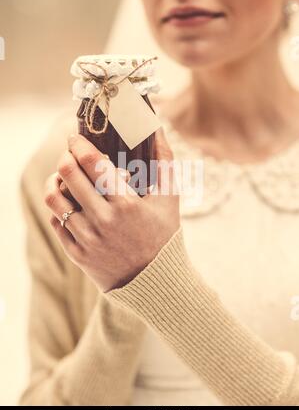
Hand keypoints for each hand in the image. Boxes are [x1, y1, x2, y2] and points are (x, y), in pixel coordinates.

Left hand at [44, 128, 179, 292]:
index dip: (78, 143)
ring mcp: (87, 239)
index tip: (76, 136)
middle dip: (65, 156)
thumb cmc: (164, 235)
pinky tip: (68, 201)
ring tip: (64, 176)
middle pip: (67, 174)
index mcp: (126, 204)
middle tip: (71, 153)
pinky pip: (55, 221)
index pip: (91, 162)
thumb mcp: (170, 197)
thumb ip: (164, 160)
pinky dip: (58, 206)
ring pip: (54, 198)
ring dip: (55, 180)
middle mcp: (103, 220)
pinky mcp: (77, 254)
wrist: (156, 281)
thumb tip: (157, 128)